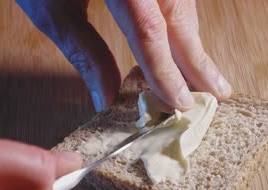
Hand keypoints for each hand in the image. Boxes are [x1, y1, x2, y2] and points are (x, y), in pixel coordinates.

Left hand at [16, 0, 231, 111]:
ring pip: (184, 6)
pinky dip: (182, 25)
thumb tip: (106, 97)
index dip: (165, 71)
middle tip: (217, 93)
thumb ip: (83, 51)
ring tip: (205, 77)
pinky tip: (186, 45)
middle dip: (198, 60)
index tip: (179, 102)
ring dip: (194, 44)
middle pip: (179, 18)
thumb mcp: (51, 9)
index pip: (149, 32)